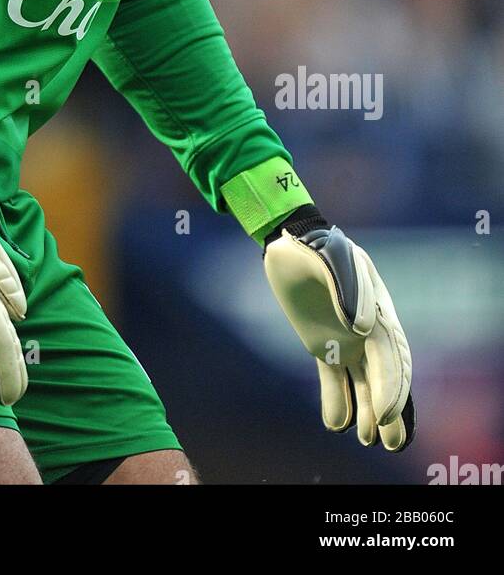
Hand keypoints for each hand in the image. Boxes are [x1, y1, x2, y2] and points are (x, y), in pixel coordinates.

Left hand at [263, 210, 414, 450]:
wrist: (291, 242)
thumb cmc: (317, 246)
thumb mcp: (334, 257)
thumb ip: (350, 289)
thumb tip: (362, 330)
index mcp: (378, 311)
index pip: (391, 356)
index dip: (392, 386)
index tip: (385, 412)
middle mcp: (367, 330)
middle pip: (384, 376)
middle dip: (390, 410)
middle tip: (389, 441)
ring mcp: (346, 339)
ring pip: (362, 382)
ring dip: (367, 411)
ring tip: (369, 440)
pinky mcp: (322, 344)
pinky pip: (333, 378)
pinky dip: (336, 400)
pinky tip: (335, 422)